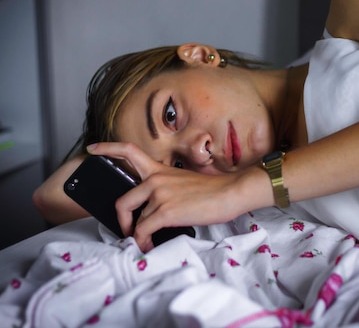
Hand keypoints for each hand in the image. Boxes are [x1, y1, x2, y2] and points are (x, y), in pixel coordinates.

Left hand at [87, 142, 268, 250]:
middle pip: (122, 200)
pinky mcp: (165, 211)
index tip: (92, 149)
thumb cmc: (214, 190)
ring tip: (147, 241)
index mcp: (160, 170)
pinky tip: (150, 244)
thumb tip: (157, 209)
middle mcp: (155, 179)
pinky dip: (143, 241)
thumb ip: (166, 189)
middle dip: (121, 221)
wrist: (232, 192)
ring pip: (135, 220)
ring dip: (138, 235)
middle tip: (129, 230)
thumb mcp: (185, 182)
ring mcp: (159, 195)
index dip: (107, 148)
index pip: (129, 150)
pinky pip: (142, 231)